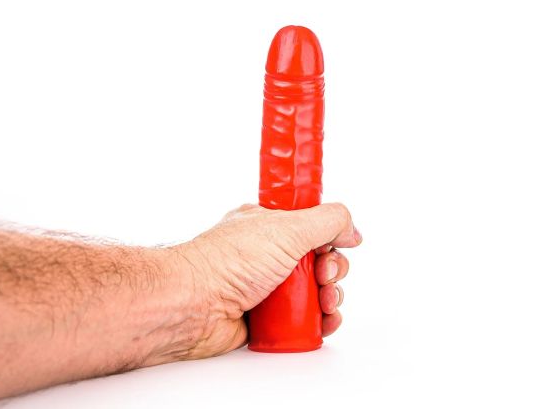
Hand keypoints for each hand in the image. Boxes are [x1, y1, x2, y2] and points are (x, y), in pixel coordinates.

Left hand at [175, 203, 361, 358]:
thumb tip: (351, 228)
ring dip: (330, 296)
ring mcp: (267, 285)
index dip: (329, 234)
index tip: (339, 242)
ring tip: (324, 303)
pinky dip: (319, 321)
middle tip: (324, 275)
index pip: (311, 222)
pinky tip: (324, 322)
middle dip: (332, 268)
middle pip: (319, 258)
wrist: (193, 306)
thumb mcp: (287, 228)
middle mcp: (268, 252)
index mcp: (269, 223)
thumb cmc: (227, 262)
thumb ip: (326, 221)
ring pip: (314, 290)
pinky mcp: (267, 316)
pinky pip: (303, 317)